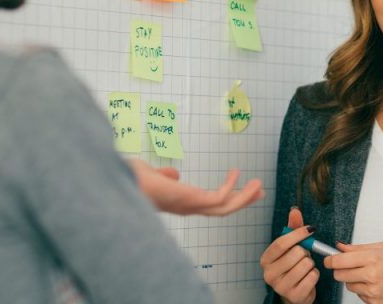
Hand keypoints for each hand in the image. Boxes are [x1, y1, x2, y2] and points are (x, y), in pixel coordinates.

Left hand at [126, 159, 263, 215]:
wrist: (123, 183)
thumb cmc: (131, 181)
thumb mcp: (152, 176)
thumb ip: (164, 176)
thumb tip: (174, 174)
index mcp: (181, 203)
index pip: (208, 205)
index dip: (227, 197)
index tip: (240, 187)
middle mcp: (188, 208)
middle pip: (222, 210)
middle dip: (242, 201)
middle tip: (259, 191)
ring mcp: (190, 205)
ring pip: (225, 208)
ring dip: (243, 197)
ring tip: (258, 184)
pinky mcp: (192, 199)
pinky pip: (219, 198)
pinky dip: (230, 186)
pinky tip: (237, 172)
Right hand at [260, 207, 318, 303]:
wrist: (294, 292)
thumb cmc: (292, 266)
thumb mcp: (290, 247)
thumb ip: (293, 228)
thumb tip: (295, 210)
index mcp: (266, 260)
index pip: (281, 243)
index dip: (297, 234)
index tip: (310, 229)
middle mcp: (269, 274)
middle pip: (296, 253)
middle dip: (305, 252)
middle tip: (303, 256)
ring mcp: (281, 287)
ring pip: (306, 264)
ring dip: (311, 264)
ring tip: (305, 267)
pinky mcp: (294, 296)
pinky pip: (312, 277)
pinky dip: (315, 275)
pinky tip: (308, 277)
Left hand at [323, 241, 382, 303]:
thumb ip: (360, 248)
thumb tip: (341, 246)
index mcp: (372, 258)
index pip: (338, 261)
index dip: (329, 260)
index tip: (328, 259)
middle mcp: (371, 275)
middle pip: (339, 275)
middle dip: (340, 270)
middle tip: (348, 266)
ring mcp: (373, 291)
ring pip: (348, 286)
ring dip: (353, 280)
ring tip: (369, 274)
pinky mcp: (375, 303)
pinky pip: (360, 296)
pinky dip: (364, 290)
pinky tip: (377, 284)